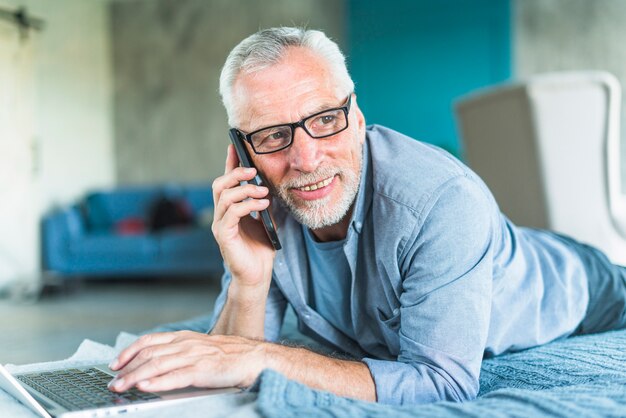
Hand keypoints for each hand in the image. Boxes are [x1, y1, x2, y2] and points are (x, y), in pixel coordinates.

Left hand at [107, 331, 265, 392]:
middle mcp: (187, 344)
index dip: (129, 351)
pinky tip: (146, 388)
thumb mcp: (201, 350)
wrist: (256, 358)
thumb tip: (158, 367)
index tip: (115, 363)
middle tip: (112, 381)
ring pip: (157, 365)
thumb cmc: (231, 356)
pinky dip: (158, 382)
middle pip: (149, 353)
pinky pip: (176, 376)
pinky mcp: (203, 370)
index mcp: (185, 338)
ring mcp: (195, 356)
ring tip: (121, 387)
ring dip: (135, 377)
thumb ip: (181, 355)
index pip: (150, 341)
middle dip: (127, 368)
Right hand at [211, 144, 275, 290]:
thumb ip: (263, 203)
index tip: (235, 145)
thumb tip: (270, 184)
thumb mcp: (266, 220)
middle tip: (254, 170)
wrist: (258, 275)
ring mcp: (220, 225)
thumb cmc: (261, 249)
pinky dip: (248, 205)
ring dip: (245, 189)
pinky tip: (262, 205)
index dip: (230, 162)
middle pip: (219, 184)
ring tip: (264, 191)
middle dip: (235, 172)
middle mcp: (221, 215)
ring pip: (224, 196)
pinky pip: (231, 213)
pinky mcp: (223, 236)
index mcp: (230, 209)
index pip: (227, 181)